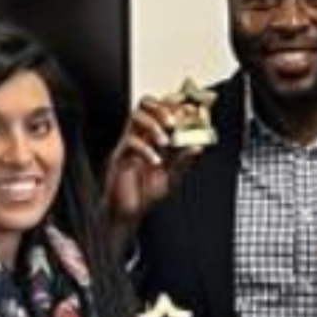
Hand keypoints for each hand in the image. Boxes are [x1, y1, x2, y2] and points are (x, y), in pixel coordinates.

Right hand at [104, 97, 196, 229]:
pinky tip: (155, 162)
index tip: (191, 111)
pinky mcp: (119, 155)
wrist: (128, 212)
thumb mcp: (172, 176)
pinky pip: (129, 142)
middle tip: (173, 122)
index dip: (177, 105)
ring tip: (165, 142)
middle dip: (162, 107)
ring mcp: (128, 143)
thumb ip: (184, 161)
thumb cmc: (146, 192)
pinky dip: (145, 149)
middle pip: (146, 104)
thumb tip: (198, 147)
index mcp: (154, 136)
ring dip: (152, 124)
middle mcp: (141, 135)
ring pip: (135, 116)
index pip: (163, 108)